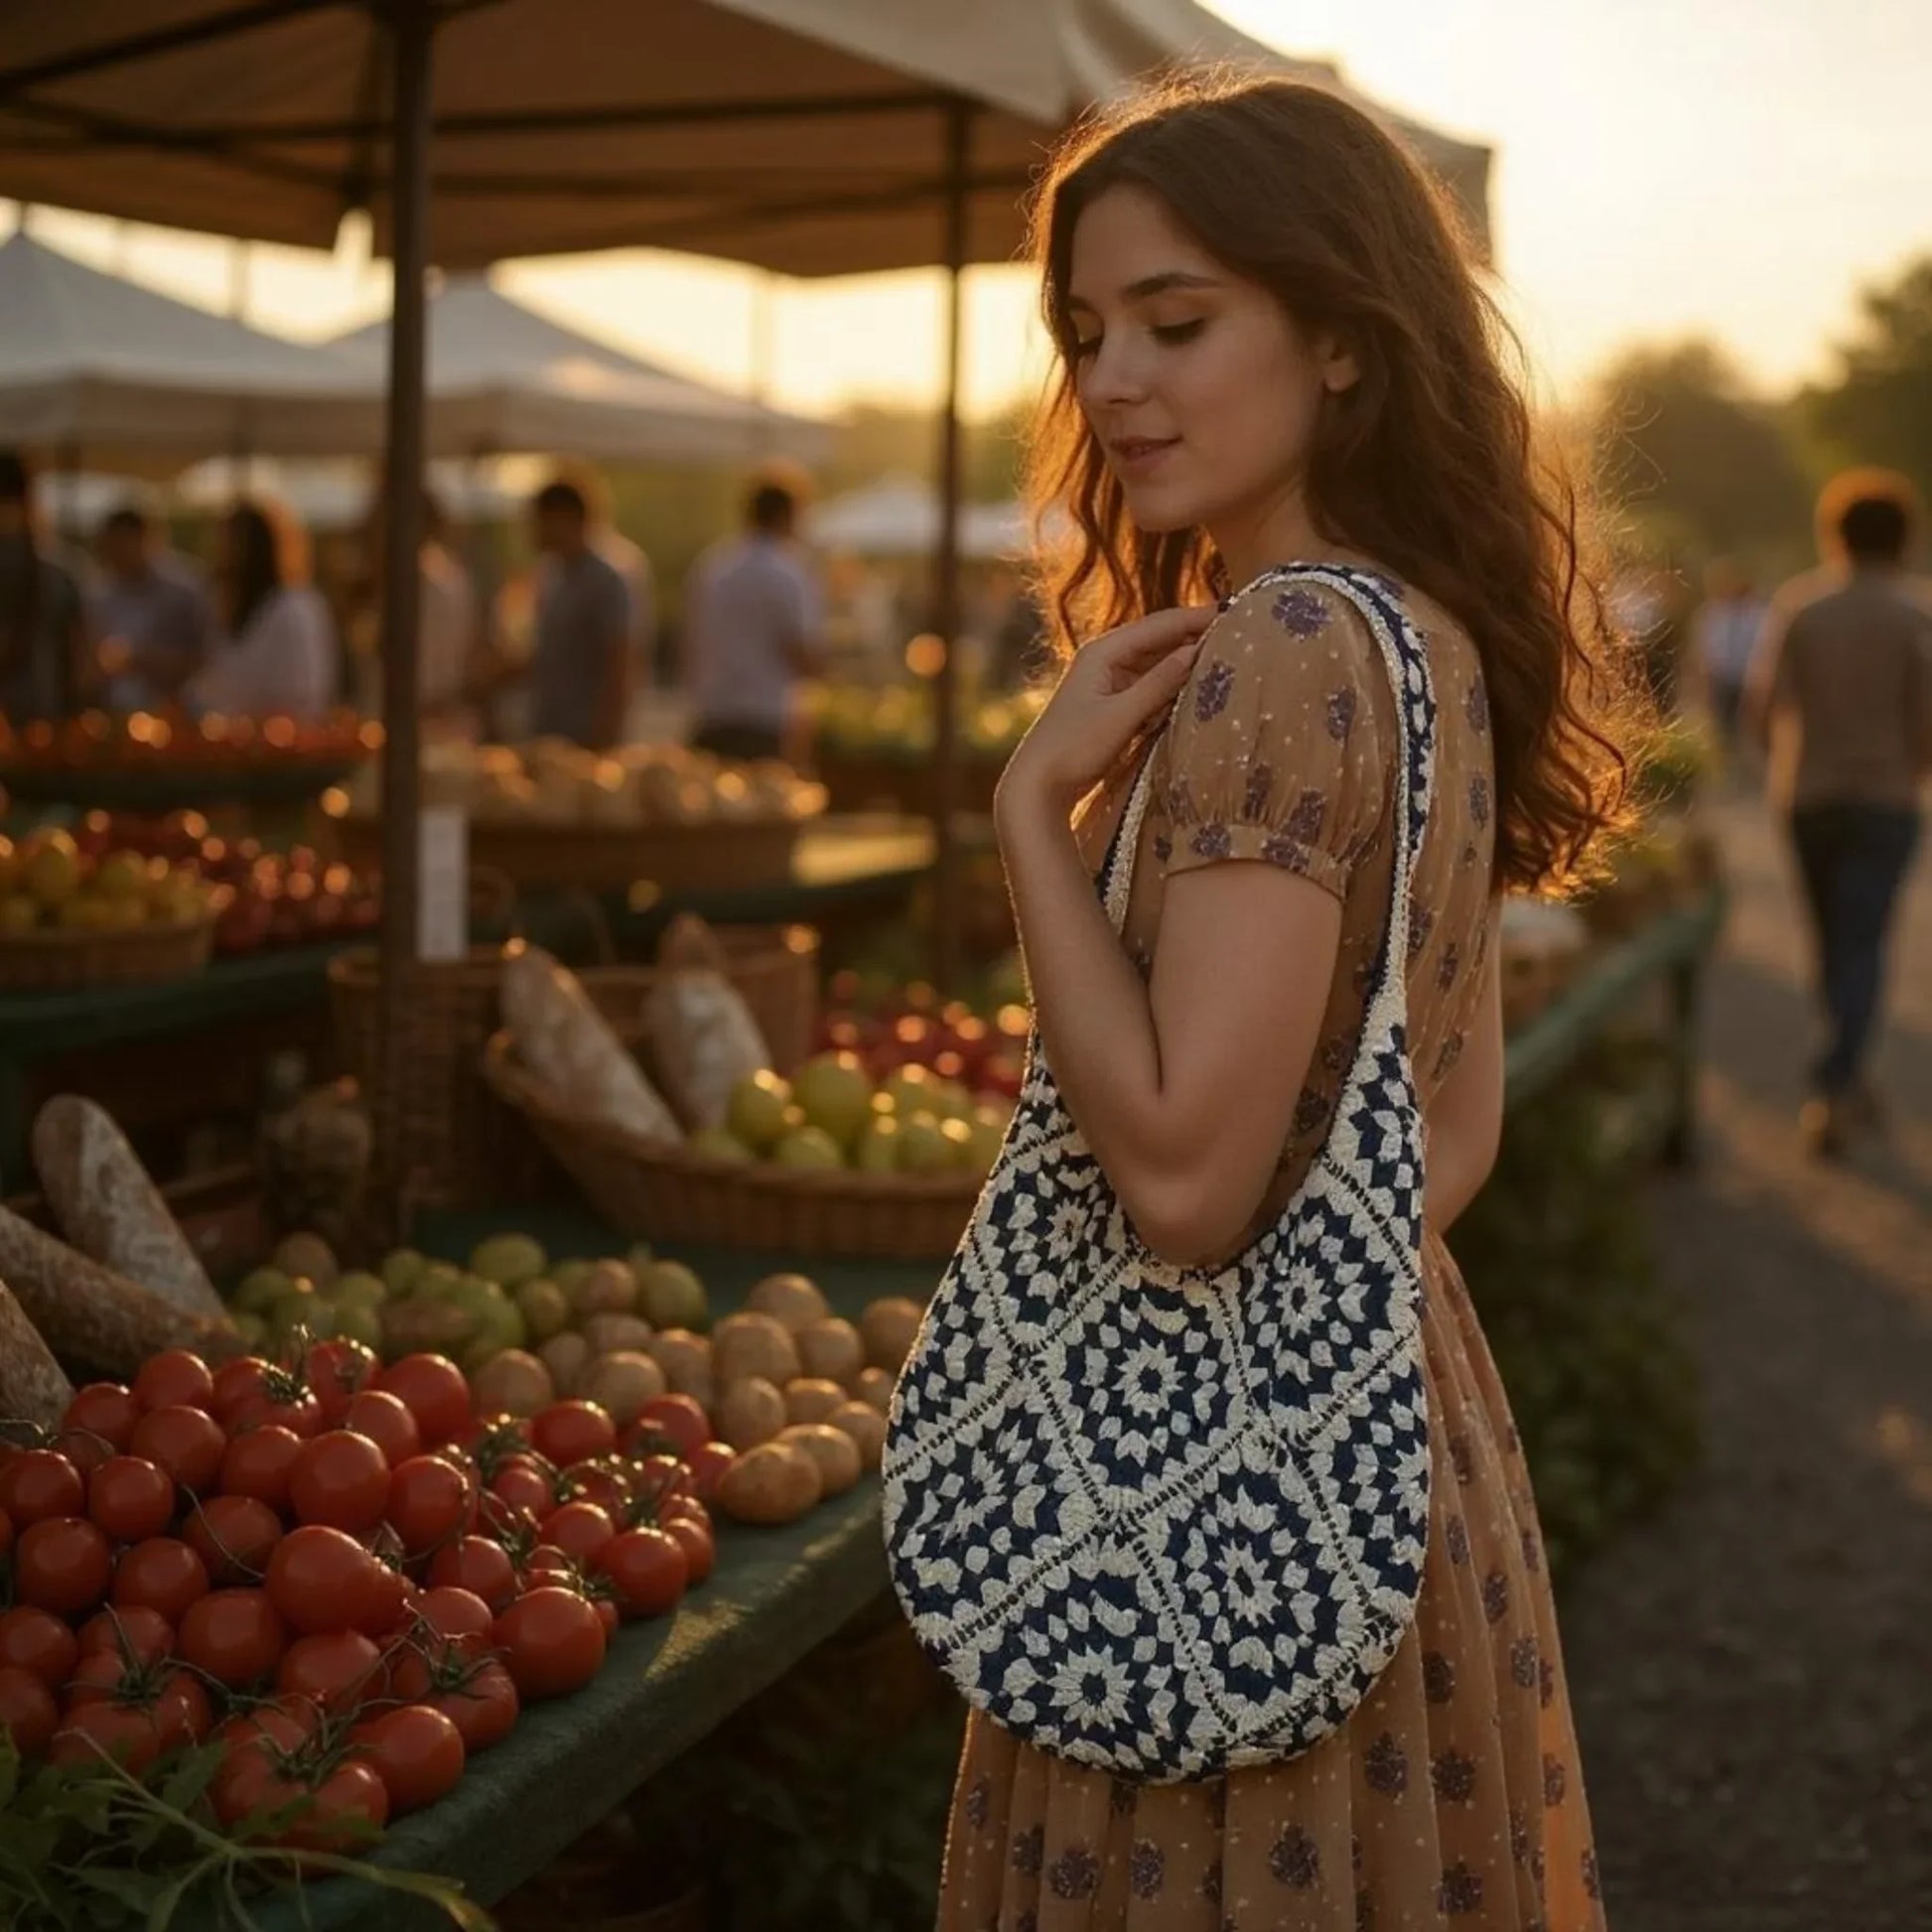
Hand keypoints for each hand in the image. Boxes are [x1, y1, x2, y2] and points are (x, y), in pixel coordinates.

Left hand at [998, 605, 1213, 819]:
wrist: (1037, 785)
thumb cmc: (1073, 749)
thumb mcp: (1121, 716)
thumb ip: (1159, 684)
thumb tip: (1196, 651)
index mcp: (1103, 652)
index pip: (1159, 625)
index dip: (1196, 618)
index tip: (1234, 612)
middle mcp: (1105, 660)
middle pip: (1160, 640)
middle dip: (1195, 637)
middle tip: (1240, 634)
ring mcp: (1108, 683)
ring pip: (1157, 664)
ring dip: (1186, 662)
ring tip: (1227, 657)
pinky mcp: (1112, 705)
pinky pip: (1151, 686)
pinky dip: (1174, 685)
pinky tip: (1197, 688)